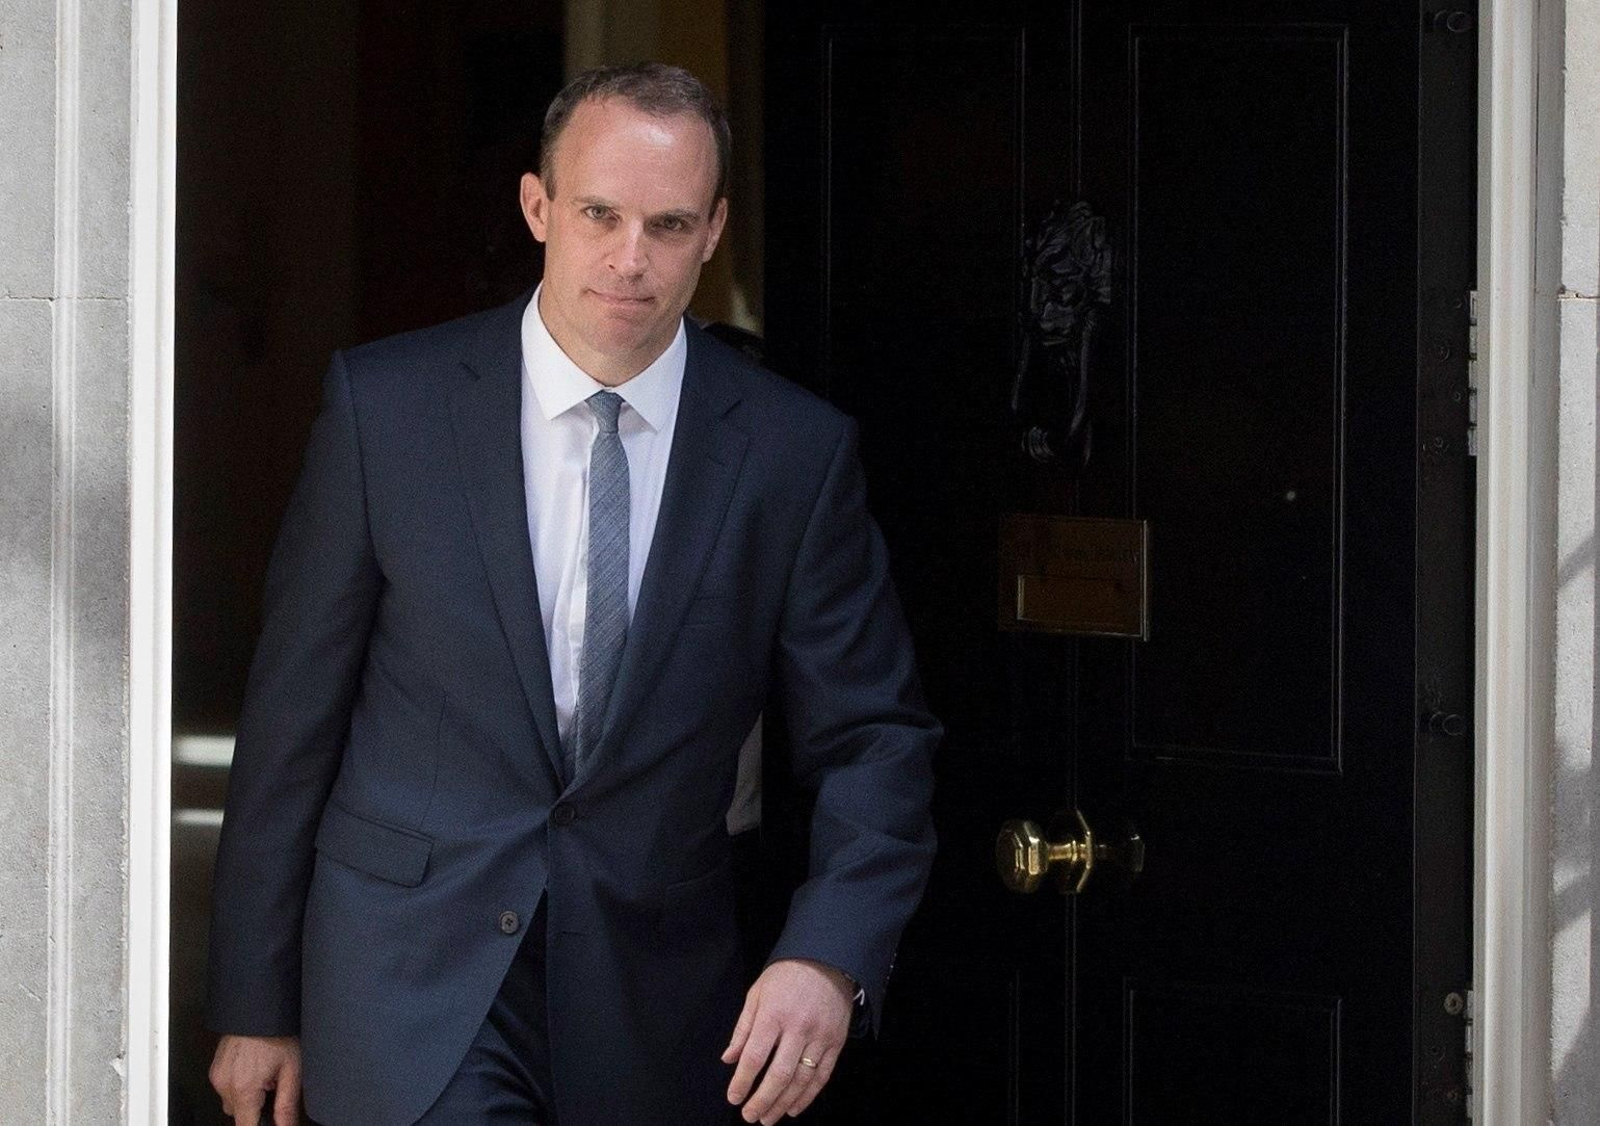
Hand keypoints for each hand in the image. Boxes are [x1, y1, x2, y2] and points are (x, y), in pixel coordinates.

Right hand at [209, 1034, 301, 1125]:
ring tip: (264, 1075)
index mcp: (243, 1089)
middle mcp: (224, 1085)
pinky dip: (239, 1085)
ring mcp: (217, 1076)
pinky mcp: (215, 1068)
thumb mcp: (291, 1070)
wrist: (260, 1008)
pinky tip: (254, 1069)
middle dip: (255, 1109)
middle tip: (272, 1088)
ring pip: (231, 1102)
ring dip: (247, 1097)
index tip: (269, 1119)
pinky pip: (226, 1088)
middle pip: (238, 1115)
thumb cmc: (277, 1033)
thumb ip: (287, 1105)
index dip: (260, 1125)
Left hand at [721, 958, 852, 1122]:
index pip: (755, 1056)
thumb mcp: (757, 993)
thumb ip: (743, 1028)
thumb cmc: (786, 976)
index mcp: (774, 1014)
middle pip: (779, 1074)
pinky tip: (795, 1108)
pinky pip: (822, 1075)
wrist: (828, 959)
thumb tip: (729, 1059)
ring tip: (769, 1118)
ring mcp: (820, 1036)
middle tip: (750, 1116)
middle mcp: (798, 1027)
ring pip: (802, 1080)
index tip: (734, 1098)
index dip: (743, 1081)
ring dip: (784, 1103)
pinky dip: (808, 1096)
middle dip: (763, 1100)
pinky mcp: (837, 1042)